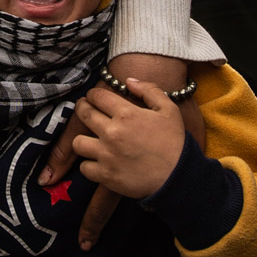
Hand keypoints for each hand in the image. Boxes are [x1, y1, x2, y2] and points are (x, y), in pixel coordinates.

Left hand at [40, 54, 204, 247]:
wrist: (178, 176)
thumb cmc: (174, 142)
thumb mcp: (168, 109)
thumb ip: (149, 90)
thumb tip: (129, 80)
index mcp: (126, 114)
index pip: (97, 96)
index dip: (93, 94)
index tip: (93, 97)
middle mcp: (112, 132)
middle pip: (83, 114)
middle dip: (82, 108)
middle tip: (85, 110)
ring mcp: (107, 155)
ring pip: (77, 143)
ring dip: (83, 139)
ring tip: (90, 139)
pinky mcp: (106, 175)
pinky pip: (84, 167)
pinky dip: (89, 165)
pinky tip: (97, 161)